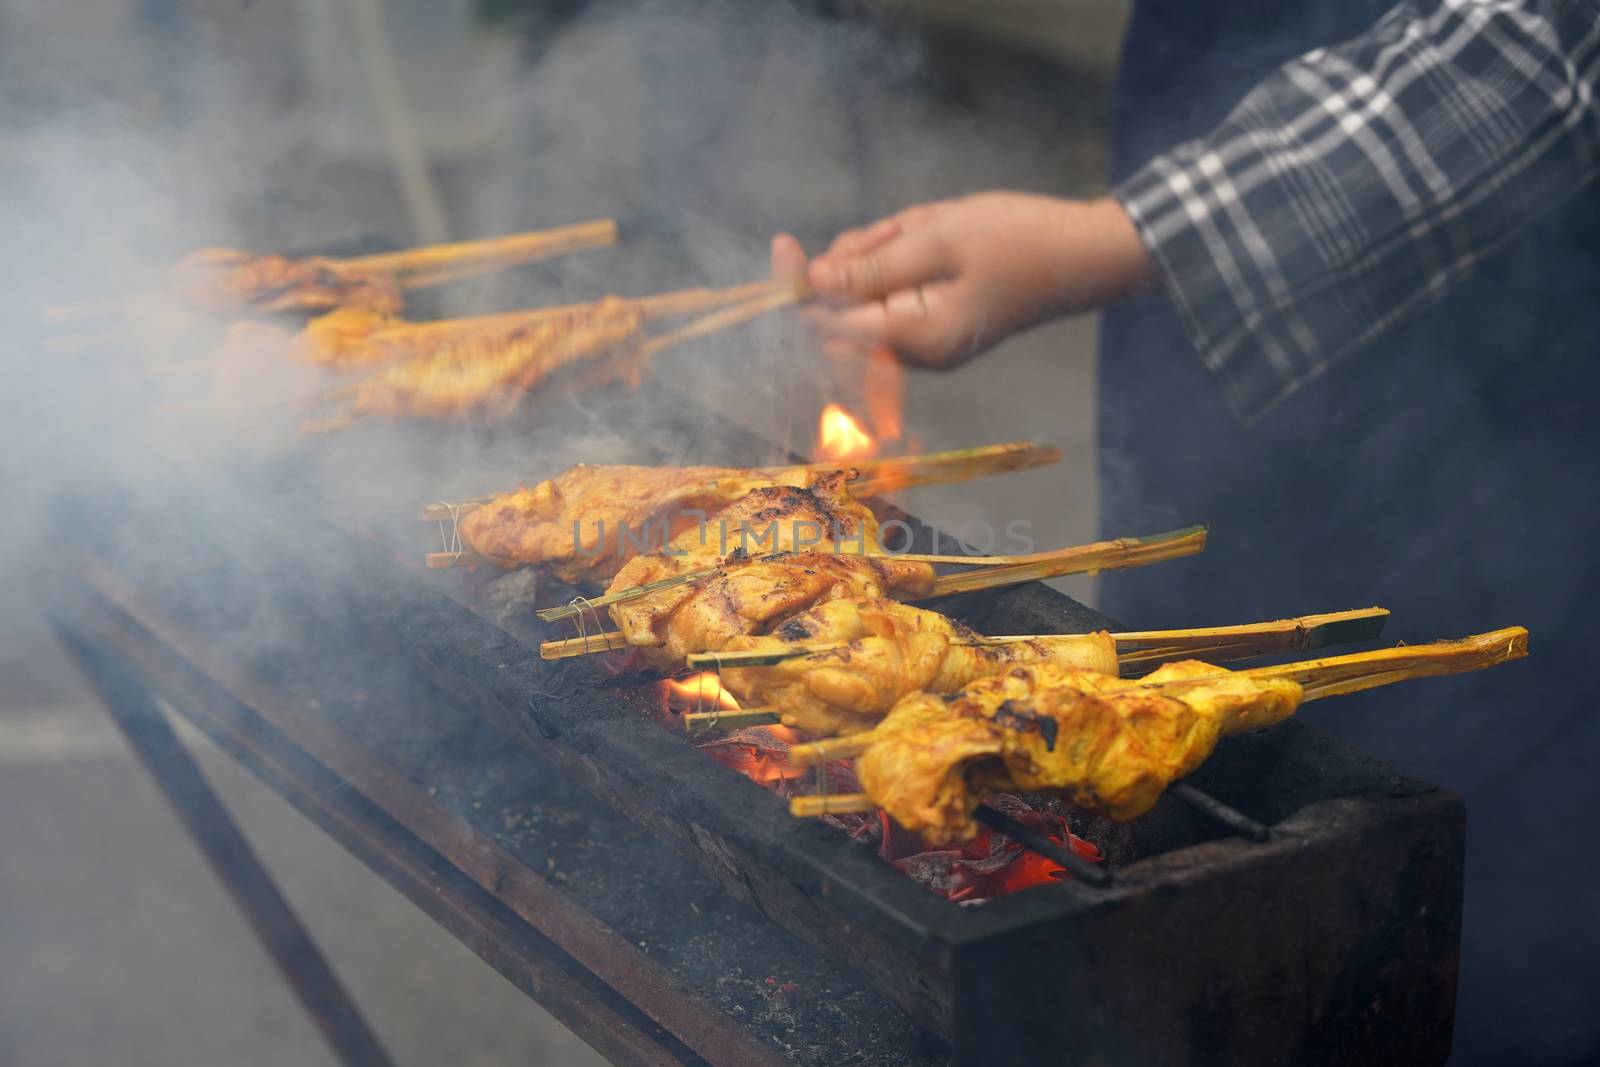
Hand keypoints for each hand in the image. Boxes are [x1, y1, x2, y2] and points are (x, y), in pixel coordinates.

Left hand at [772, 193, 1152, 368]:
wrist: (1087, 254)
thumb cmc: (1022, 242)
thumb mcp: (940, 240)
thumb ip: (872, 265)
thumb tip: (812, 281)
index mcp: (915, 338)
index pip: (829, 320)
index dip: (799, 283)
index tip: (781, 242)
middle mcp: (915, 349)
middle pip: (848, 301)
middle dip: (864, 253)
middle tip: (905, 226)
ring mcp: (927, 336)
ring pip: (873, 284)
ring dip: (892, 245)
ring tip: (936, 227)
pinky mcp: (937, 318)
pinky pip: (900, 282)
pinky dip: (910, 250)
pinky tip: (944, 233)